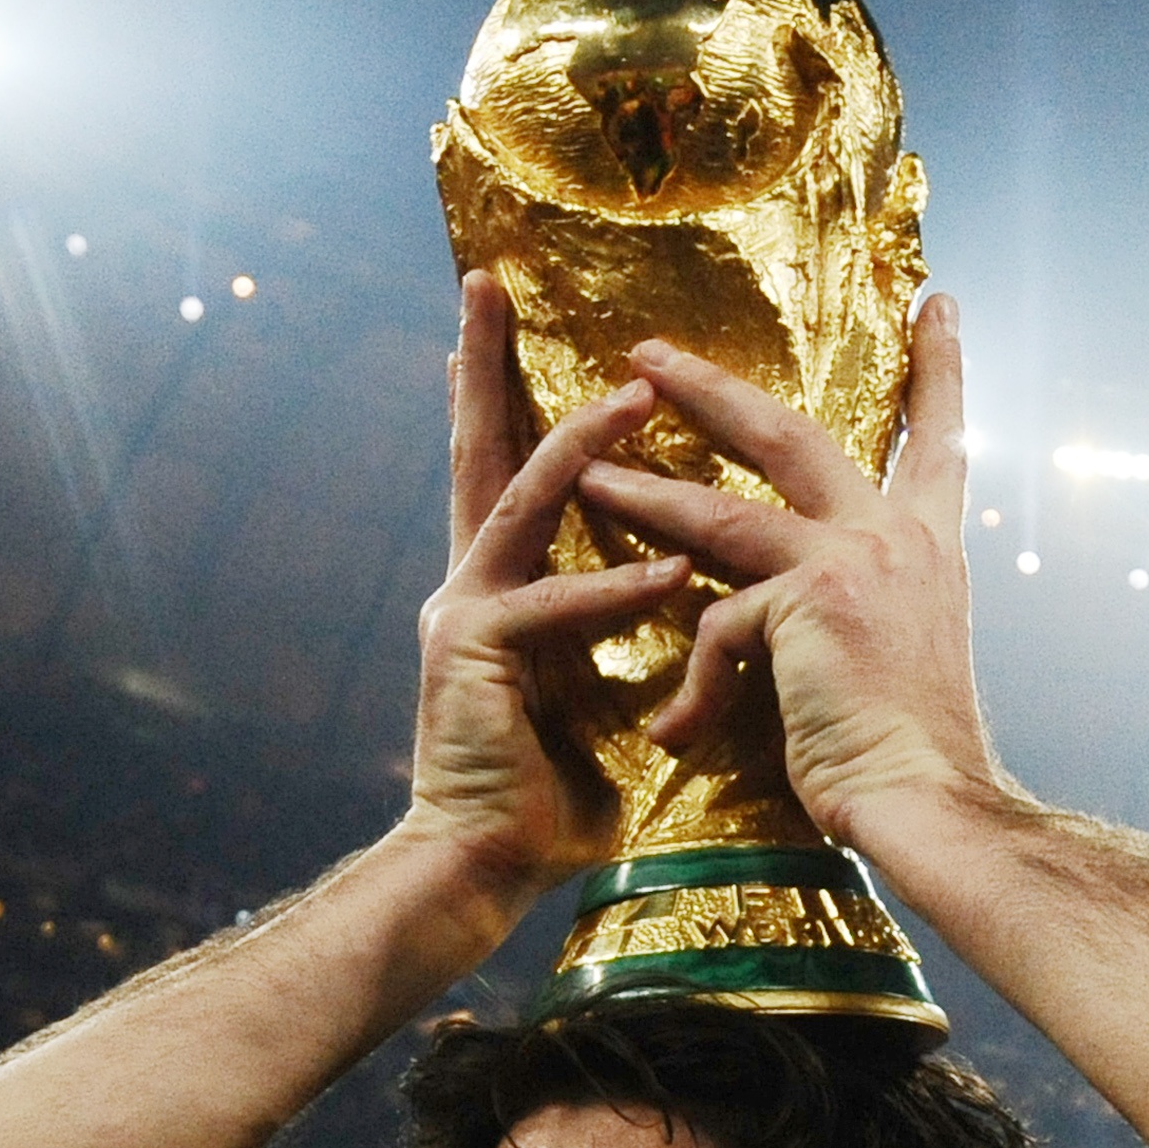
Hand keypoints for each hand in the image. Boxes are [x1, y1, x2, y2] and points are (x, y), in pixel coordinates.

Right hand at [401, 273, 697, 900]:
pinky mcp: (475, 656)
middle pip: (481, 448)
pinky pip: (553, 606)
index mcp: (500, 586)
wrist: (487, 868)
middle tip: (487, 279)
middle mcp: (470, 581)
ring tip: (640, 395)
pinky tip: (667, 573)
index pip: (508, 469)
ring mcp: (465, 612)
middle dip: (486, 360)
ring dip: (581, 443)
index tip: (503, 316)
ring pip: (522, 500)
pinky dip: (612, 589)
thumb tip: (683, 592)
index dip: (504, 391)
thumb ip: (618, 631)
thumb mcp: (598, 688)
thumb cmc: (554, 793)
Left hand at [574, 293, 1003, 849]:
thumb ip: (859, 605)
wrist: (928, 802)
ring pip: (723, 510)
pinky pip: (718, 624)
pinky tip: (678, 733)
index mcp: (927, 546)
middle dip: (713, 388)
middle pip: (794, 432)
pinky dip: (695, 684)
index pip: (938, 439)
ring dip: (646, 493)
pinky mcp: (807, 601)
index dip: (939, 372)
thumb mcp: (896, 652)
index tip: (936, 306)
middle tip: (649, 353)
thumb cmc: (906, 753)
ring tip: (585, 473)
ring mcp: (853, 559)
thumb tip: (805, 604)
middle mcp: (896, 535)